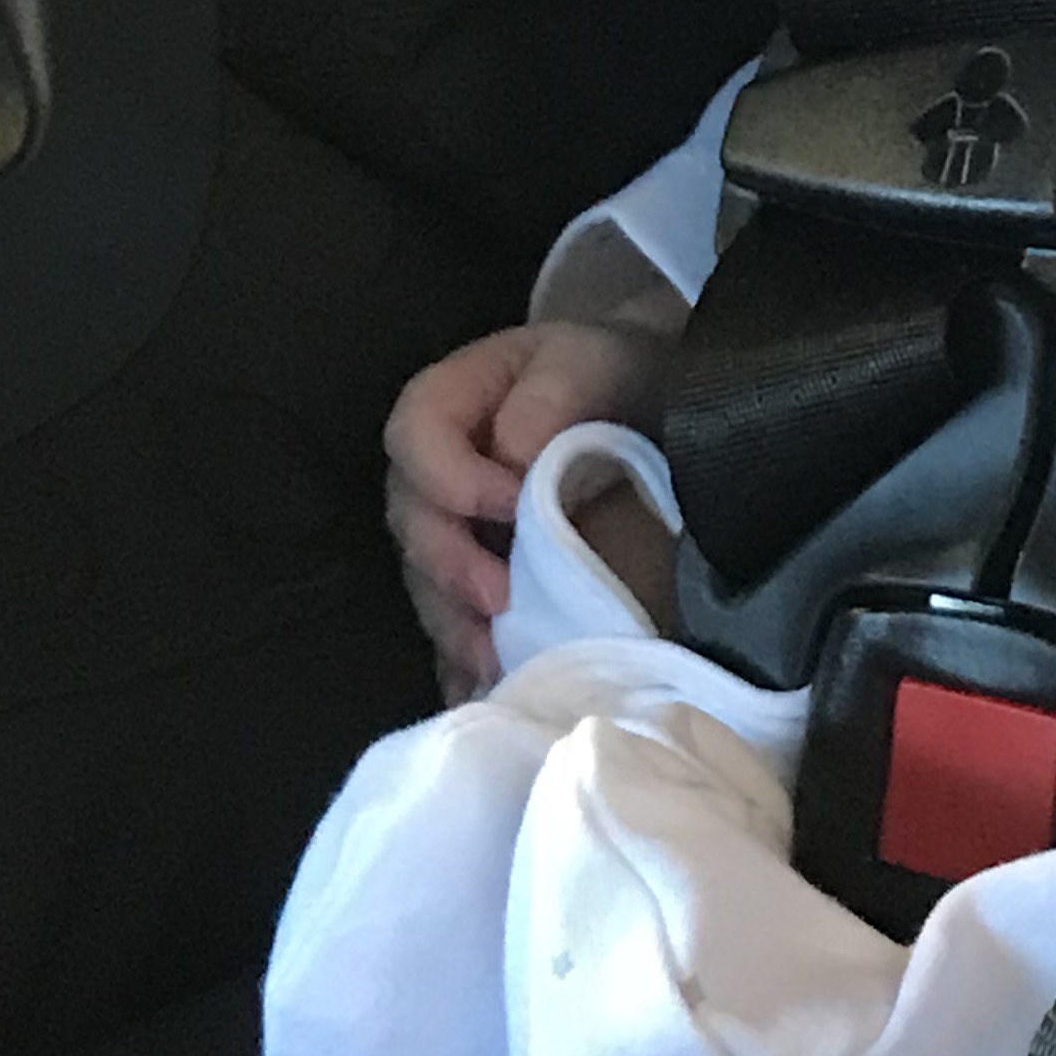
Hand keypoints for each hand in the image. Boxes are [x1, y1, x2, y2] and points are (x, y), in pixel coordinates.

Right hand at [384, 317, 669, 698]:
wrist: (643, 407)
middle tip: (502, 601)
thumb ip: (549, 396)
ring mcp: (450, 535)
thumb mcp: (589, 361)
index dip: (452, 477)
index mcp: (446, 404)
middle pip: (412, 523)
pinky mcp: (475, 584)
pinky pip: (455, 629)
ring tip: (499, 662)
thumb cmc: (607, 374)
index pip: (414, 438)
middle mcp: (431, 474)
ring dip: (458, 628)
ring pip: (427, 587)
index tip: (514, 500)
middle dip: (451, 568)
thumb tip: (516, 453)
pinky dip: (464, 666)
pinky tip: (487, 695)